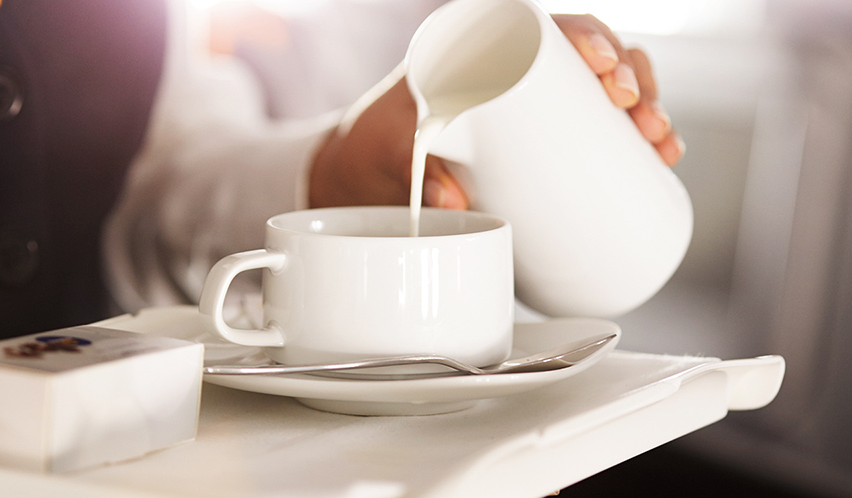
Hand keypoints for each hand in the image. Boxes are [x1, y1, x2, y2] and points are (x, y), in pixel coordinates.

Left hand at [308, 14, 684, 209]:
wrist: (360, 174)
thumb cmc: (372, 150)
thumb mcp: (387, 156)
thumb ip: (414, 174)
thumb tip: (454, 204)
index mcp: (480, 49)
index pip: (547, 26)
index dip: (589, 38)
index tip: (605, 70)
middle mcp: (514, 70)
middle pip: (591, 57)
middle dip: (632, 78)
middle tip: (640, 116)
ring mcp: (534, 106)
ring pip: (604, 91)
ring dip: (646, 107)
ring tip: (660, 143)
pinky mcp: (543, 142)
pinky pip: (597, 127)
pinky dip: (633, 136)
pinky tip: (663, 154)